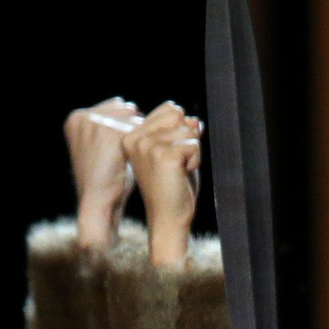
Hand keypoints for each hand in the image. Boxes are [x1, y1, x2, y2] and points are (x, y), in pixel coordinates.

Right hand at [65, 97, 141, 250]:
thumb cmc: (106, 182)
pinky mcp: (112, 133)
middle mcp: (83, 117)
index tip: (125, 150)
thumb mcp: (101, 148)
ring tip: (132, 159)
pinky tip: (140, 159)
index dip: (126, 128)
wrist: (99, 206)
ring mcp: (96, 124)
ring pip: (135, 120)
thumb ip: (109, 125)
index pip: (116, 107)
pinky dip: (145, 145)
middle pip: (126, 110)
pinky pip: (141, 131)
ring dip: (140, 137)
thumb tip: (130, 106)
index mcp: (75, 118)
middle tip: (130, 157)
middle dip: (133, 129)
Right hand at [127, 101, 202, 266]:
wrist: (168, 219)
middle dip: (186, 139)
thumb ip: (181, 131)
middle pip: (178, 116)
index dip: (180, 131)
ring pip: (188, 130)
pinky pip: (194, 145)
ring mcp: (148, 146)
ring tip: (177, 171)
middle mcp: (136, 138)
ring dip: (191, 152)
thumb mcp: (174, 152)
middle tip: (175, 165)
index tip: (169, 157)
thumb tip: (193, 119)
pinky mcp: (164, 155)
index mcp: (133, 135)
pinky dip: (195, 161)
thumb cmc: (172, 188)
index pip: (169, 109)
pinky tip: (181, 175)